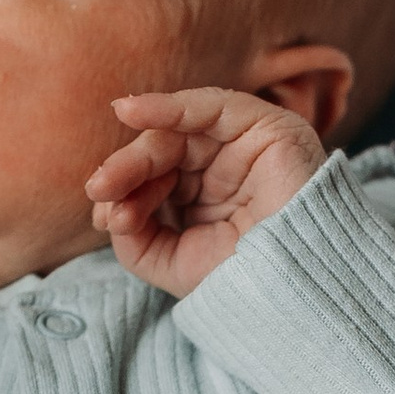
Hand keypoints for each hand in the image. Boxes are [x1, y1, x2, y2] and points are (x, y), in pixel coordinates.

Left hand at [86, 88, 323, 293]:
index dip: (126, 196)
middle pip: (162, 156)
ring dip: (137, 154)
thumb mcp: (173, 262)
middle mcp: (224, 169)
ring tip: (108, 180)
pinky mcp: (265, 127)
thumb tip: (109, 207)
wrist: (295, 287)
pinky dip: (167, 106)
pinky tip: (131, 111)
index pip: (157, 184)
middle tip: (99, 192)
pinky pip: (209, 107)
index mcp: (206, 200)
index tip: (106, 220)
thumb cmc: (243, 280)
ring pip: (178, 134)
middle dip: (125, 173)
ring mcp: (244, 147)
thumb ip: (136, 234)